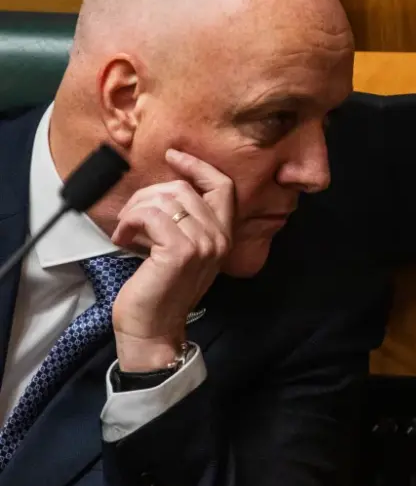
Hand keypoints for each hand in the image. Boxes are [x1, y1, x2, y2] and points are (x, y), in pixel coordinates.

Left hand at [110, 149, 233, 371]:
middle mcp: (220, 236)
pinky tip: (122, 239)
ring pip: (165, 199)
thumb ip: (186, 222)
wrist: (153, 330)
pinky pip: (151, 215)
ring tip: (125, 230)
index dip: (198, 166)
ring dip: (135, 210)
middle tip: (130, 217)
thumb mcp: (183, 251)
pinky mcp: (180, 251)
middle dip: (148, 195)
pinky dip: (130, 222)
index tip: (173, 155)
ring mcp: (203, 243)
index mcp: (224, 234)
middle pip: (184, 188)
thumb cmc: (161, 290)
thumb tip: (163, 190)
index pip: (223, 186)